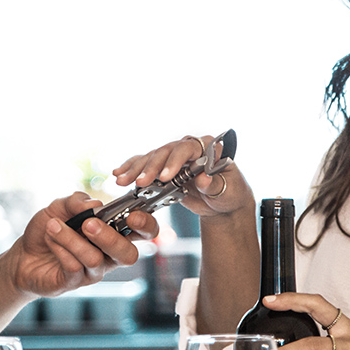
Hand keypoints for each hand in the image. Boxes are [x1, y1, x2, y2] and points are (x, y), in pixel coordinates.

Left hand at [8, 192, 150, 296]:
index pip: (144, 232)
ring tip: (53, 226)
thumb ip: (77, 201)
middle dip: (110, 238)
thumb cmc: (50, 228)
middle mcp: (109, 254)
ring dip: (72, 239)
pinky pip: (74, 267)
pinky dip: (61, 248)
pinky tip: (50, 239)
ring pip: (95, 259)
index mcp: (115, 232)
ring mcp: (93, 271)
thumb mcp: (60, 206)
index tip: (132, 215)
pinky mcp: (74, 282)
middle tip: (88, 224)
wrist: (24, 254)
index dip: (146, 225)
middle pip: (129, 254)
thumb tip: (94, 205)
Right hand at [112, 133, 247, 217]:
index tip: (165, 176)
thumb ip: (214, 185)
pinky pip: (145, 164)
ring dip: (136, 169)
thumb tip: (203, 179)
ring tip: (122, 180)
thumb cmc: (230, 194)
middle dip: (150, 168)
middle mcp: (189, 147)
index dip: (174, 161)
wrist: (222, 203)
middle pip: (165, 152)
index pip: (187, 149)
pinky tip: (119, 173)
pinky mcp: (164, 167)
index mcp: (208, 147)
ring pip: (152, 157)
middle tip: (140, 182)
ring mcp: (175, 156)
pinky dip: (132, 168)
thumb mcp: (228, 192)